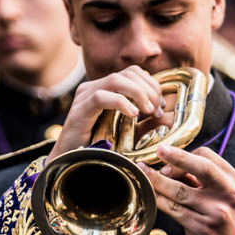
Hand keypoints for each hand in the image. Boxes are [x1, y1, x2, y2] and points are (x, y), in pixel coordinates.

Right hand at [46, 67, 165, 160]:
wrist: (70, 162)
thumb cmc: (97, 148)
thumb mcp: (124, 130)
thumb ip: (141, 119)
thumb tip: (164, 113)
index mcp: (104, 88)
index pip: (133, 72)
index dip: (152, 85)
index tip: (161, 106)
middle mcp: (94, 87)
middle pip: (128, 72)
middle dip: (149, 90)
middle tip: (156, 111)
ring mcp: (85, 96)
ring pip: (117, 79)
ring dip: (138, 93)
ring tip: (147, 112)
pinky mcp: (79, 109)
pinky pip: (101, 96)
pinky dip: (121, 103)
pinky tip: (133, 115)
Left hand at [142, 142, 234, 234]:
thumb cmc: (223, 223)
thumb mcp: (219, 197)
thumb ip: (198, 181)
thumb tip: (166, 166)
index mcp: (231, 180)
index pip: (207, 156)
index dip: (184, 155)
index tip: (167, 158)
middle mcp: (226, 193)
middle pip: (199, 167)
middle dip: (176, 157)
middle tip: (158, 151)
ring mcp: (215, 211)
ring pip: (180, 190)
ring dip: (157, 180)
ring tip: (144, 174)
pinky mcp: (202, 228)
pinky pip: (174, 210)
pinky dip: (159, 200)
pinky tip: (150, 195)